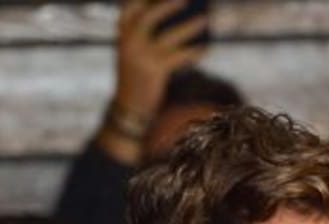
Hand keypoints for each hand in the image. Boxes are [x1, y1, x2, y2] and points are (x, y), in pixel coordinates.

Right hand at [114, 0, 206, 119]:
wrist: (129, 107)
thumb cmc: (137, 75)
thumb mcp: (136, 51)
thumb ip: (148, 33)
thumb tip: (180, 17)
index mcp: (122, 33)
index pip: (130, 6)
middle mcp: (128, 41)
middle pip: (148, 16)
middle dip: (167, 5)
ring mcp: (141, 56)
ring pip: (170, 36)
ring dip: (189, 26)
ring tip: (205, 19)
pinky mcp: (154, 71)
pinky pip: (180, 56)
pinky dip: (194, 52)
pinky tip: (206, 47)